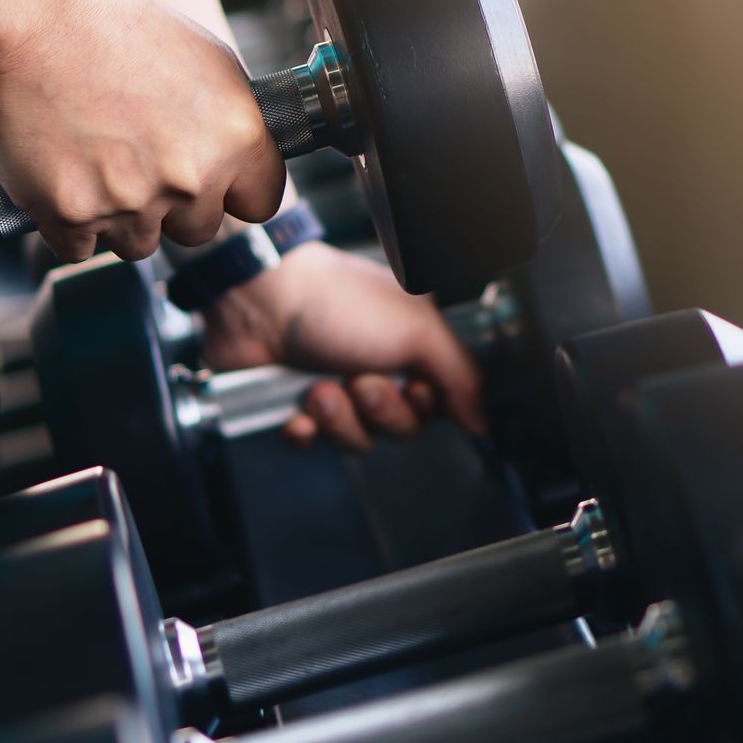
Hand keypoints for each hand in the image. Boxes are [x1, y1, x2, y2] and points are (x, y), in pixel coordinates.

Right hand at [0, 0, 285, 260]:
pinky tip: (65, 177)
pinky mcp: (72, 215)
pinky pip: (81, 247)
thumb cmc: (121, 32)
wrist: (38, 21)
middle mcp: (191, 178)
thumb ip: (236, 123)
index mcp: (237, 138)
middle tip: (141, 163)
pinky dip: (71, 223)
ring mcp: (131, 202)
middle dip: (173, 207)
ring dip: (121, 217)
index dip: (232, 192)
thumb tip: (246, 165)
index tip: (214, 182)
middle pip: (197, 231)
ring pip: (138, 243)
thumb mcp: (210, 62)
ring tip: (99, 163)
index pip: (259, 204)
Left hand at [202, 242, 487, 450]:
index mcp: (411, 349)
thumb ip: (462, 376)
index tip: (412, 387)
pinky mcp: (297, 405)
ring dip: (339, 419)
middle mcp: (378, 368)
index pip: (438, 404)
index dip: (423, 406)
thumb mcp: (418, 330)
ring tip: (319, 389)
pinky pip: (313, 443)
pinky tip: (299, 411)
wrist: (260, 299)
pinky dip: (305, 431)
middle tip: (359, 381)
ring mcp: (337, 387)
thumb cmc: (338, 301)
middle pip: (399, 428)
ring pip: (356, 440)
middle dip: (379, 410)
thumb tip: (482, 420)